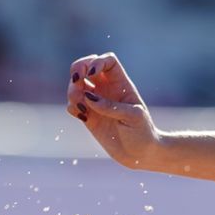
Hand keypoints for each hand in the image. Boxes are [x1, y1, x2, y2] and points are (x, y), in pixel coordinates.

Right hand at [66, 52, 158, 168]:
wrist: (139, 154)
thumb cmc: (142, 132)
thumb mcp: (132, 117)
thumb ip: (111, 106)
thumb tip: (88, 97)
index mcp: (121, 84)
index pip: (108, 61)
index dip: (98, 61)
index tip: (92, 73)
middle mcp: (106, 89)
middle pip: (86, 65)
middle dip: (78, 68)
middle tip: (76, 79)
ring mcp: (95, 102)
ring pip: (76, 85)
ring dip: (72, 90)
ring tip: (80, 106)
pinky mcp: (87, 116)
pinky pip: (72, 105)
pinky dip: (72, 107)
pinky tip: (83, 117)